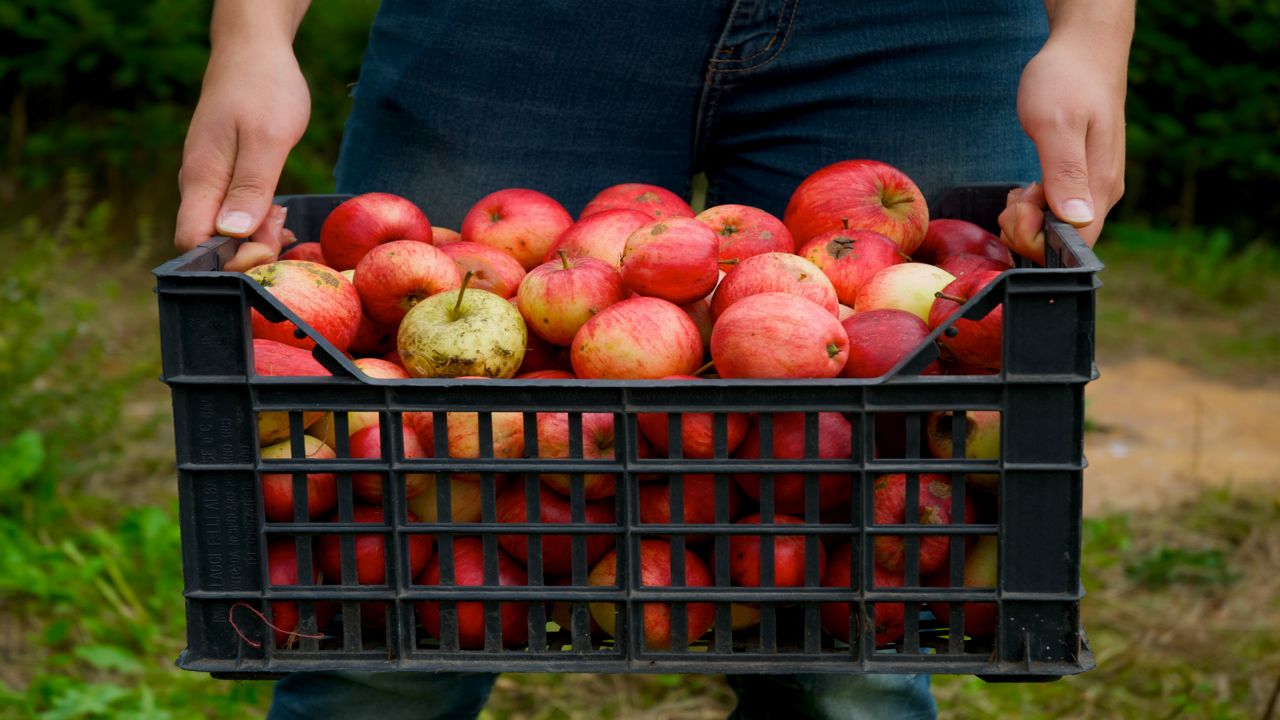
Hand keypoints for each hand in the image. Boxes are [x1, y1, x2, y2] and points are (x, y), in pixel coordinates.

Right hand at [174, 39, 310, 270]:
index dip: (229, 259)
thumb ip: (250, 187)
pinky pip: (233, 213)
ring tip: (284, 216)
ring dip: (257, 233)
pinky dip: (257, 219)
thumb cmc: (264, 88)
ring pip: (225, 229)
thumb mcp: (268, 139)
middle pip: (211, 242)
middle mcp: (197, 184)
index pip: (195, 244)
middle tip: (283, 227)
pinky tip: (278, 213)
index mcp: (201, 179)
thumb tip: (232, 233)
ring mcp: (209, 180)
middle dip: (249, 248)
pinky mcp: (223, 175)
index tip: (266, 246)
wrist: (254, 51)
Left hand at [1001, 30, 1127, 260]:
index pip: (1074, 246)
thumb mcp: (1056, 124)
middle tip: (1015, 195)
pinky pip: (1055, 211)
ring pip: (1057, 227)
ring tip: (1020, 187)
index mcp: (1100, 187)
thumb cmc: (1067, 80)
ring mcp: (1093, 186)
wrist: (1083, 49)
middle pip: (1063, 241)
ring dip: (1027, 218)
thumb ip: (1064, 173)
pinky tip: (1025, 187)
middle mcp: (1102, 193)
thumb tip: (1075, 220)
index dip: (1037, 240)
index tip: (1019, 206)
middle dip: (1027, 229)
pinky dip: (1033, 207)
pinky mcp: (1082, 178)